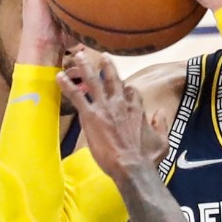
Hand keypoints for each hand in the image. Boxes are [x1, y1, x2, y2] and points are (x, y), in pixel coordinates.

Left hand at [59, 52, 166, 177]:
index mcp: (137, 108)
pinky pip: (77, 96)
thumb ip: (161, 124)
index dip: (126, 88)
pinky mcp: (91, 115)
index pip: (131, 91)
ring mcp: (104, 107)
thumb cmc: (147, 157)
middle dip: (107, 66)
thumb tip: (161, 112)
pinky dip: (67, 85)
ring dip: (85, 67)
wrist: (131, 166)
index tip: (123, 86)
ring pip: (93, 81)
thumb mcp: (161, 141)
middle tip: (102, 55)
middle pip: (113, 79)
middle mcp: (120, 103)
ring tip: (78, 56)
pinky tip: (59, 77)